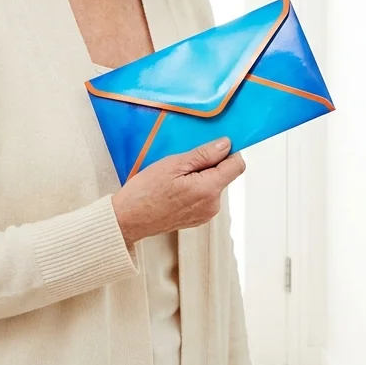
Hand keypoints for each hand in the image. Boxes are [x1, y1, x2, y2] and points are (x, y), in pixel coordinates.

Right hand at [111, 137, 244, 245]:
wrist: (128, 219)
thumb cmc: (145, 191)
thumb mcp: (173, 164)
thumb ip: (204, 154)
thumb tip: (226, 144)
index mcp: (209, 189)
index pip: (237, 165)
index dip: (228, 152)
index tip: (212, 147)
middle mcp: (213, 205)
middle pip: (224, 175)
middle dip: (209, 165)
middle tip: (182, 163)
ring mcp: (206, 214)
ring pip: (214, 185)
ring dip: (201, 177)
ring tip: (175, 178)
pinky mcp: (198, 219)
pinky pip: (204, 197)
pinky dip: (195, 188)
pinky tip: (175, 189)